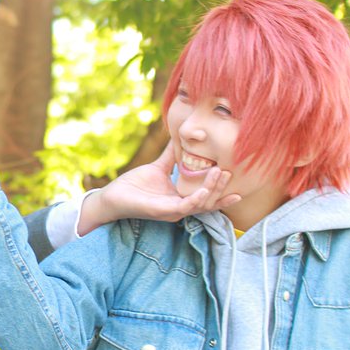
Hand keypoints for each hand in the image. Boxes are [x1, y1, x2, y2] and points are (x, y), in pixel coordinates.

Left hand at [79, 142, 240, 234]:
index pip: (207, 197)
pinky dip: (197, 199)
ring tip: (220, 173)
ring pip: (201, 204)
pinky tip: (204, 190)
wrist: (112, 196)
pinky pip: (185, 208)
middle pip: (209, 201)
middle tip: (229, 171)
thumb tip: (181, 137)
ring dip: (212, 190)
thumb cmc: (134, 185)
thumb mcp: (159, 168)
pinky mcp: (163, 211)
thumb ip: (172, 156)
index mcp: (181, 198)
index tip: (237, 182)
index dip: (222, 191)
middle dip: (221, 187)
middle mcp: (180, 208)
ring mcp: (173, 211)